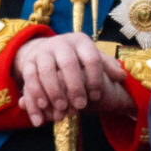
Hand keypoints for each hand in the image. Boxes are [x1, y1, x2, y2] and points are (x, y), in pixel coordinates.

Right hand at [14, 33, 131, 126]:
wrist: (47, 49)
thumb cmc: (76, 57)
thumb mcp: (91, 56)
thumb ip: (106, 66)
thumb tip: (122, 77)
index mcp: (81, 41)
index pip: (91, 58)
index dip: (95, 78)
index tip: (97, 96)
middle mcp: (61, 43)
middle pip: (68, 64)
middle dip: (75, 86)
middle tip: (81, 106)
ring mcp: (43, 52)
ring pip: (46, 72)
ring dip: (54, 92)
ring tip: (61, 109)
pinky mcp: (28, 63)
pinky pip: (29, 80)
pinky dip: (35, 96)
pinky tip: (43, 109)